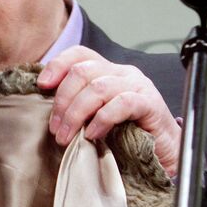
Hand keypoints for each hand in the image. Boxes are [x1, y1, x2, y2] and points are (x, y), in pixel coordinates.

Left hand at [38, 48, 180, 176]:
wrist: (165, 152)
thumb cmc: (130, 135)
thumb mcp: (97, 117)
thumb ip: (79, 108)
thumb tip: (49, 113)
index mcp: (108, 72)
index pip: (79, 54)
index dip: (57, 65)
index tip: (42, 86)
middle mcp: (123, 73)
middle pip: (83, 71)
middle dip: (62, 101)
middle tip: (55, 129)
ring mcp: (138, 86)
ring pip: (98, 88)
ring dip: (76, 114)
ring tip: (67, 137)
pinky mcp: (150, 103)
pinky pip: (121, 104)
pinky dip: (102, 119)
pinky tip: (94, 135)